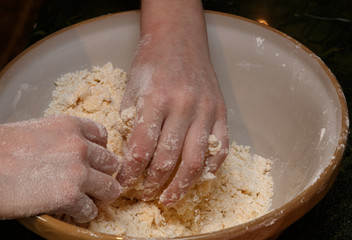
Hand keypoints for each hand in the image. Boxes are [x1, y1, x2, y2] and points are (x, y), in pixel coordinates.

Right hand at [0, 116, 120, 222]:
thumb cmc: (1, 149)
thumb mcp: (35, 131)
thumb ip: (60, 139)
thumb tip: (69, 152)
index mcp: (70, 126)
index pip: (102, 136)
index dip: (99, 151)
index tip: (93, 160)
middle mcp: (80, 146)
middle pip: (111, 163)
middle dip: (102, 174)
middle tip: (91, 182)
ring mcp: (78, 171)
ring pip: (111, 188)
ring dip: (100, 196)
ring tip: (88, 200)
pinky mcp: (70, 196)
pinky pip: (91, 209)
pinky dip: (83, 214)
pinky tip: (73, 212)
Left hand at [117, 0, 228, 205]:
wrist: (179, 39)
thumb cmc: (153, 63)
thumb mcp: (132, 87)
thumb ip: (131, 121)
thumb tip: (131, 156)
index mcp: (155, 99)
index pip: (140, 148)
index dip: (130, 173)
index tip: (123, 184)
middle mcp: (183, 106)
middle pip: (168, 159)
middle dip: (153, 184)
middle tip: (145, 196)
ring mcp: (206, 110)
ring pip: (196, 160)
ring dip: (182, 186)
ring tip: (170, 199)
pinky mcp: (221, 112)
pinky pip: (221, 148)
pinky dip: (211, 168)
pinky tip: (199, 178)